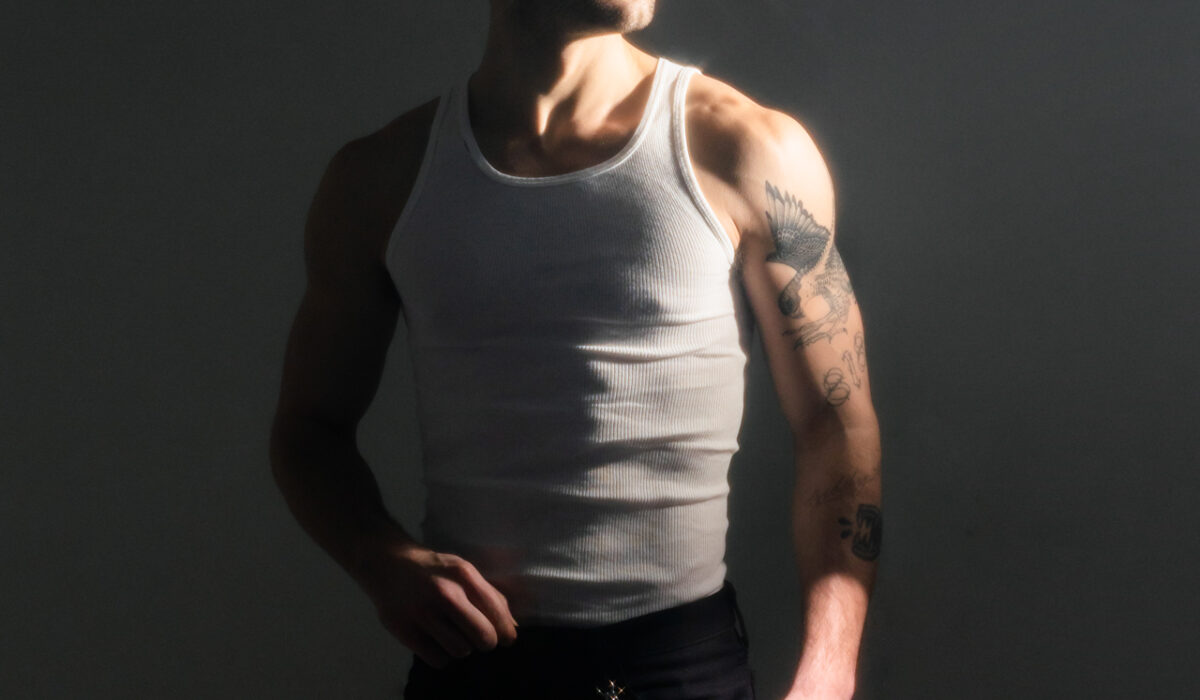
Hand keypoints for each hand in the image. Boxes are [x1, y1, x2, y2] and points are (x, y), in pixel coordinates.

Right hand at [355, 540, 518, 668]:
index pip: (497, 613)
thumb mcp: (463, 570)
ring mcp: (422, 612)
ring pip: (461, 651)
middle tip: (480, 639)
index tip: (506, 639)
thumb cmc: (433, 569)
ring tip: (452, 634)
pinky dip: (441, 655)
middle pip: (483, 637)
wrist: (386, 562)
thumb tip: (511, 627)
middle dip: (486, 642)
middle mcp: (444, 593)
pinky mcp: (404, 630)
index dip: (506, 632)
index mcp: (463, 574)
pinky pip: (437, 659)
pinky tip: (436, 641)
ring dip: (461, 647)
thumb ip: (489, 595)